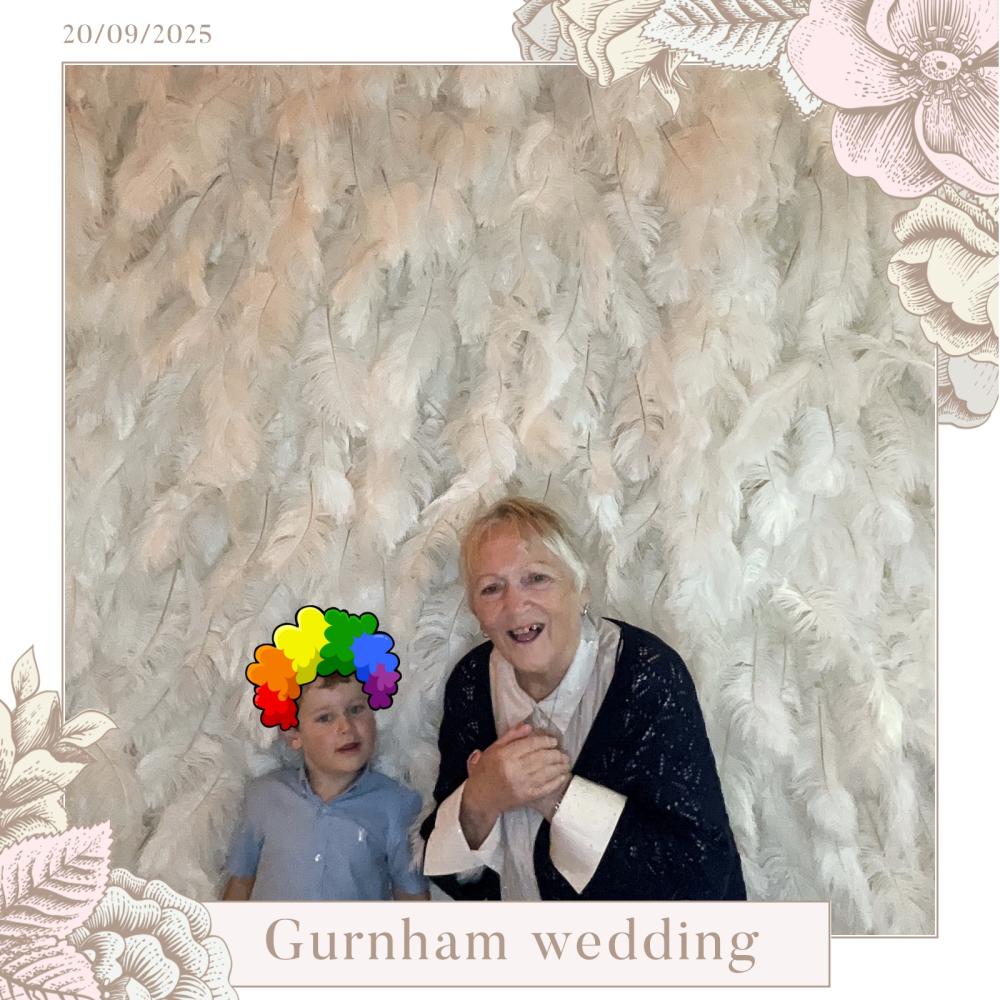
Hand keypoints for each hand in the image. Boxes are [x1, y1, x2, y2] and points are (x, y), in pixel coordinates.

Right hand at [459, 723, 569, 846]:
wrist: (480, 798)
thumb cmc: (485, 771)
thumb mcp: (493, 749)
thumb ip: (511, 736)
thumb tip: (528, 727)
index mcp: (505, 755)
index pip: (531, 745)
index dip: (545, 741)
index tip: (554, 741)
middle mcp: (514, 769)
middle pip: (541, 758)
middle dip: (556, 754)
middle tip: (563, 753)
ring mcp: (522, 784)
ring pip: (546, 772)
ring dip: (559, 767)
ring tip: (566, 763)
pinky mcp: (526, 797)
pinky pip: (545, 788)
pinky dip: (556, 782)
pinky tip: (563, 777)